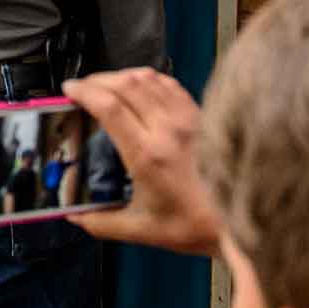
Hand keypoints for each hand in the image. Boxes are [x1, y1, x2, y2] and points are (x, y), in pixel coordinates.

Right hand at [61, 68, 221, 256]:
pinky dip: (148, 79)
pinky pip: (169, 84)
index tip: (69, 90)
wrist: (239, 221)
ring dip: (121, 76)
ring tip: (106, 85)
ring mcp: (187, 118)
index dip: (84, 92)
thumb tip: (75, 217)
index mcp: (148, 155)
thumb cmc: (196, 225)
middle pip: (125, 84)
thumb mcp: (141, 230)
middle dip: (96, 80)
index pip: (109, 107)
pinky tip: (140, 87)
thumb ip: (101, 223)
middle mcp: (168, 129)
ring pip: (147, 78)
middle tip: (81, 87)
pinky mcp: (201, 116)